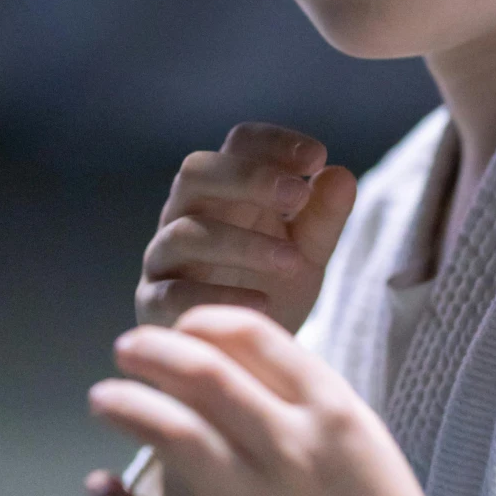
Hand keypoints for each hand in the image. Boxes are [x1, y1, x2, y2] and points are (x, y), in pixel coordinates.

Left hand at [87, 305, 494, 495]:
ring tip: (102, 398)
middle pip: (205, 376)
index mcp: (334, 411)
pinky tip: (97, 488)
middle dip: (152, 353)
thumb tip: (222, 360)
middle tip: (125, 350)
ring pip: (176, 437)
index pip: (255, 336)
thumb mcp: (360, 438)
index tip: (179, 330)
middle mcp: (298, 451)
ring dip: (127, 407)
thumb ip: (302, 399)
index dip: (203, 323)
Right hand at [137, 123, 356, 336]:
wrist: (242, 353)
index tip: (317, 156)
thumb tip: (342, 175)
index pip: (239, 143)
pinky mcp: (153, 305)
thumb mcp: (307, 253)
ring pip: (186, 232)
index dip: (275, 143)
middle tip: (298, 194)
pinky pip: (174, 293)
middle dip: (248, 177)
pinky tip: (261, 302)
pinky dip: (218, 295)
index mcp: (225, 189)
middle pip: (197, 171)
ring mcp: (164, 258)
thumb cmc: (271, 287)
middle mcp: (186, 213)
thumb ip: (324, 217)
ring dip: (243, 242)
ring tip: (292, 260)